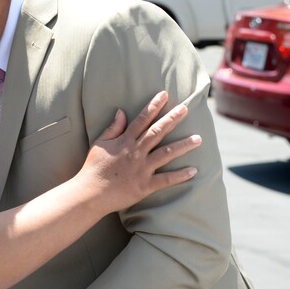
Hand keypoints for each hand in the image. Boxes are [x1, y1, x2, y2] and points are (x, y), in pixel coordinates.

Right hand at [77, 90, 200, 214]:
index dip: (153, 106)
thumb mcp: (99, 144)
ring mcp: (142, 169)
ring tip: (198, 139)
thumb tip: (121, 112)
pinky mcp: (145, 185)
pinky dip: (180, 176)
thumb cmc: (93, 168)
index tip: (165, 95)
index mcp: (124, 141)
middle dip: (172, 119)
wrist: (90, 193)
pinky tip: (194, 171)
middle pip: (157, 132)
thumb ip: (112, 128)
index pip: (141, 119)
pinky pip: (166, 179)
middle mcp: (135, 152)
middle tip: (186, 108)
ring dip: (183, 145)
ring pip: (167, 153)